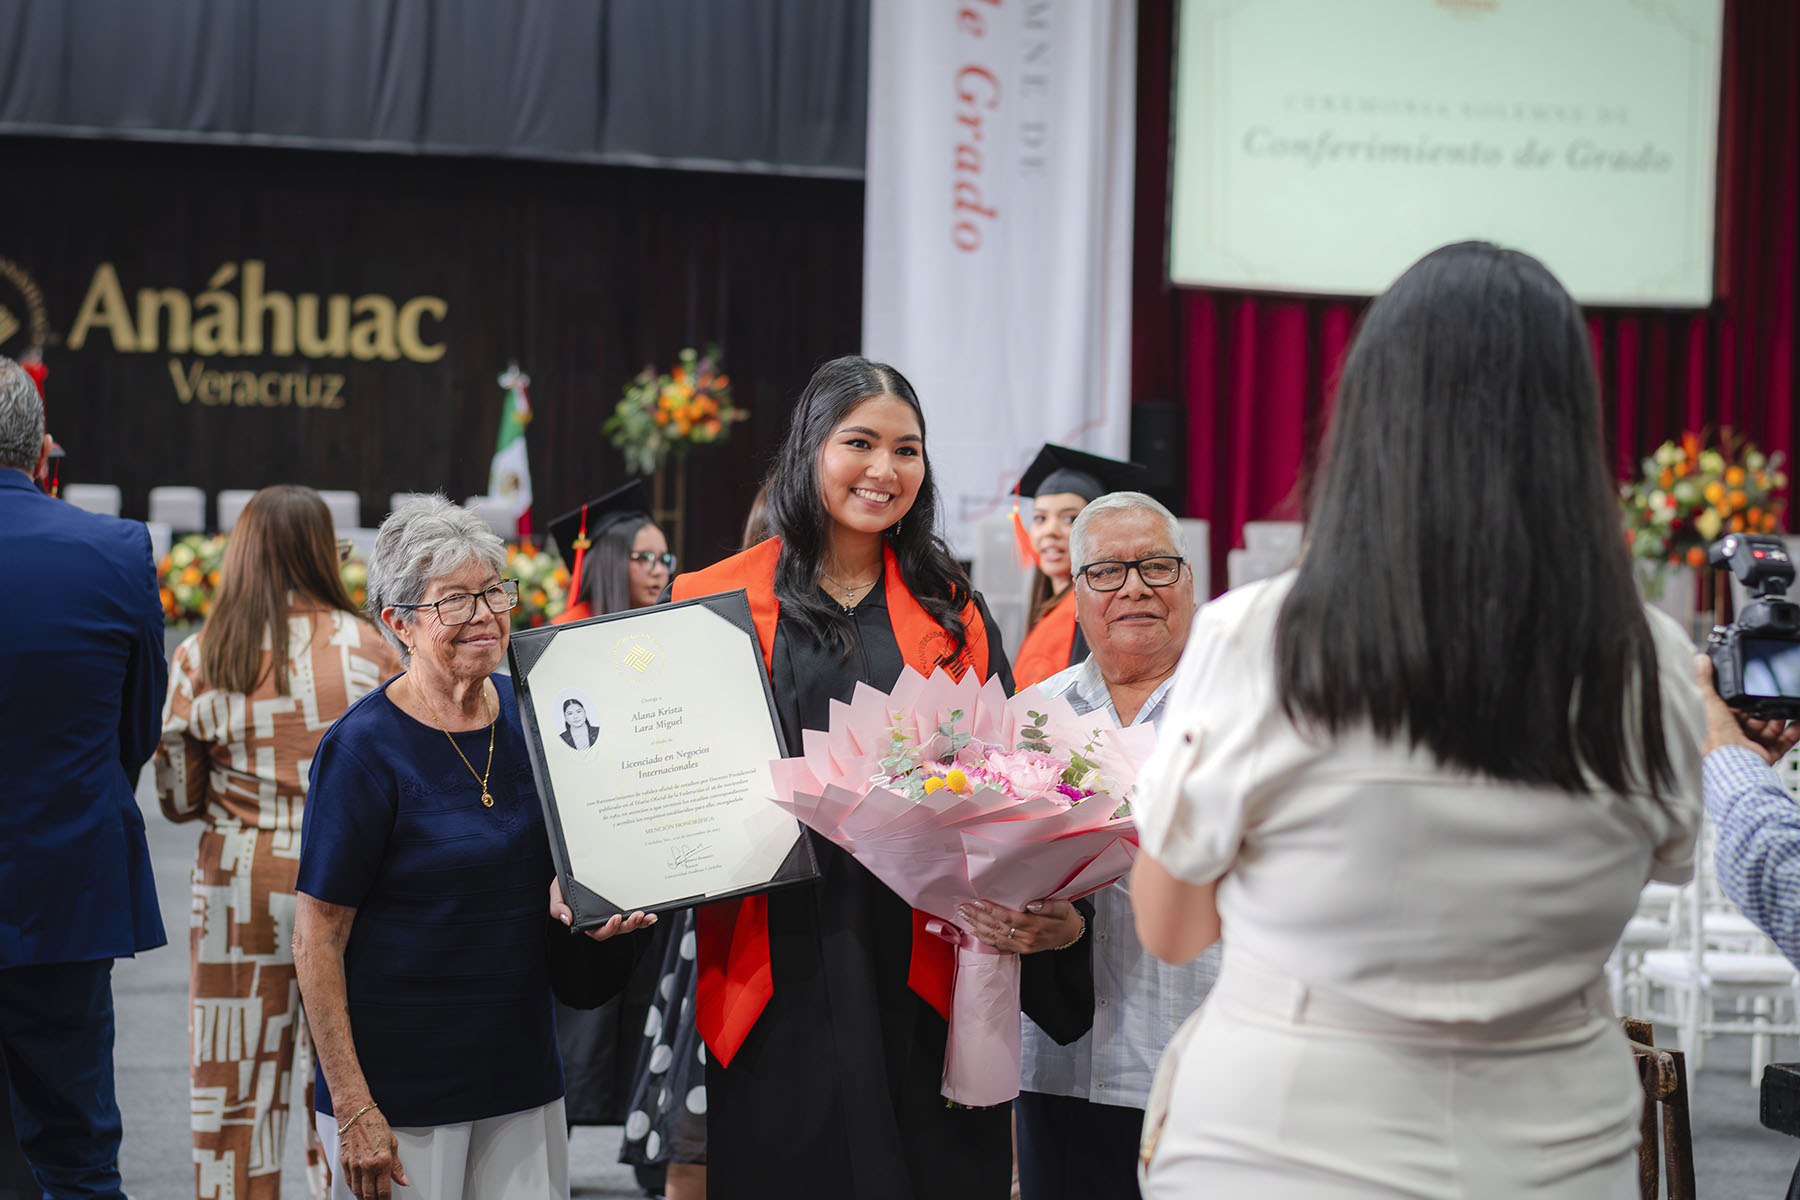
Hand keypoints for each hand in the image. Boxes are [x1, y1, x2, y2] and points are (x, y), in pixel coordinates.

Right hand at [339, 1105, 406, 1199]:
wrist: (356, 1114)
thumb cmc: (374, 1124)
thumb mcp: (392, 1144)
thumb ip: (397, 1166)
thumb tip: (403, 1180)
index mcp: (382, 1160)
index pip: (384, 1190)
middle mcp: (367, 1165)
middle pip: (369, 1195)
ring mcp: (354, 1165)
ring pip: (357, 1191)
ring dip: (363, 1198)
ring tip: (369, 1199)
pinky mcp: (344, 1163)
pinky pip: (349, 1182)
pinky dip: (354, 1189)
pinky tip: (359, 1191)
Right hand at [549, 877, 656, 941]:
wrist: (575, 866)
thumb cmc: (565, 881)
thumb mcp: (557, 890)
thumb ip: (558, 906)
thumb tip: (567, 919)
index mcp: (587, 921)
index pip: (599, 931)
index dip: (608, 929)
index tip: (615, 918)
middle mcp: (602, 920)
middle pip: (617, 929)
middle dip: (628, 925)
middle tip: (636, 915)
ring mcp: (614, 913)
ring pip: (628, 924)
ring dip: (639, 923)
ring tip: (646, 916)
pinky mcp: (624, 905)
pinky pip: (635, 916)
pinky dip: (644, 918)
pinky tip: (651, 915)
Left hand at [956, 899, 1081, 953]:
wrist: (1070, 935)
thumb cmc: (1065, 918)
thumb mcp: (1063, 907)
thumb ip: (1048, 906)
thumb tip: (1031, 904)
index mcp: (1036, 926)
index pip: (1009, 918)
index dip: (992, 910)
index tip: (978, 902)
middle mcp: (1027, 939)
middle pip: (998, 928)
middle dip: (979, 917)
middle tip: (964, 908)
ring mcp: (1023, 946)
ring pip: (995, 937)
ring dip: (978, 927)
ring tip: (964, 916)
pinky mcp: (1020, 950)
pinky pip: (999, 945)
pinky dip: (985, 938)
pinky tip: (974, 930)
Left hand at [1695, 654, 1799, 763]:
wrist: (1739, 765)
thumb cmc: (1721, 739)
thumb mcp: (1712, 704)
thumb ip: (1707, 683)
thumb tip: (1701, 660)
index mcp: (1721, 725)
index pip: (1736, 707)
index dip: (1746, 699)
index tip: (1756, 688)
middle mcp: (1737, 736)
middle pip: (1756, 717)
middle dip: (1765, 709)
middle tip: (1771, 699)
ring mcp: (1753, 746)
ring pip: (1771, 728)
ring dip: (1780, 717)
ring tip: (1786, 707)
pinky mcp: (1767, 755)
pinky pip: (1785, 741)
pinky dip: (1794, 731)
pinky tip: (1799, 721)